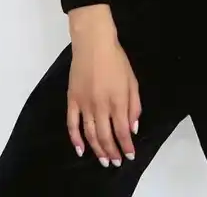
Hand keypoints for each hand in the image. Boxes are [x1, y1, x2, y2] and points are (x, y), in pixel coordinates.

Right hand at [66, 7, 141, 167]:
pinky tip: (80, 149)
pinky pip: (72, 124)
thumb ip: (134, 105)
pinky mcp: (72, 100)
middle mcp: (101, 105)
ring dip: (97, 150)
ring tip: (103, 160)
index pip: (122, 131)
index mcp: (118, 100)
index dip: (126, 146)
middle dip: (112, 152)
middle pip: (106, 136)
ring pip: (90, 134)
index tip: (129, 155)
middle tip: (116, 162)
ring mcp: (85, 104)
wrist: (93, 43)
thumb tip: (133, 128)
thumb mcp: (132, 80)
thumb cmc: (116, 59)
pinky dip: (75, 139)